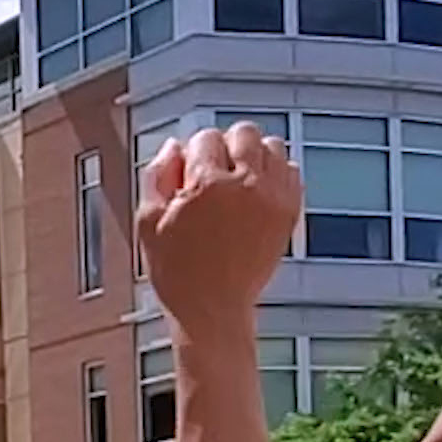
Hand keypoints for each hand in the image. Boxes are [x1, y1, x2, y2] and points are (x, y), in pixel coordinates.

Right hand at [137, 119, 301, 330]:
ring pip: (273, 146)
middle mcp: (246, 186)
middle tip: (215, 172)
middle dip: (226, 146)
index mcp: (207, 185)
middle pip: (244, 132)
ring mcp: (272, 199)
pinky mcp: (289, 213)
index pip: (206, 137)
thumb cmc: (178, 273)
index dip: (193, 153)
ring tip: (239, 180)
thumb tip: (174, 146)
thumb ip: (157, 176)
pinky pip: (292, 171)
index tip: (189, 173)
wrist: (213, 310)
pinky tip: (257, 192)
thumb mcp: (149, 223)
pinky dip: (276, 174)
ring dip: (254, 155)